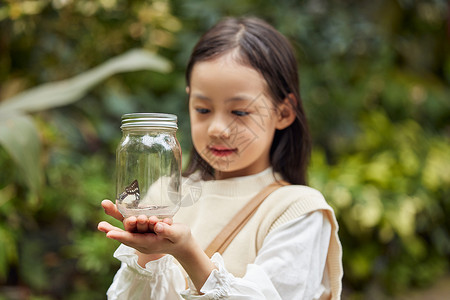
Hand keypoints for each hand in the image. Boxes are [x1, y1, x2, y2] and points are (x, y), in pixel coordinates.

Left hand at [98, 200, 215, 290]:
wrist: (180, 240)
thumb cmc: (180, 238)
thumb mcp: (177, 235)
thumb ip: (167, 230)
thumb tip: (157, 226)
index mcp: (149, 244)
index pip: (133, 240)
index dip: (121, 236)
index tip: (109, 234)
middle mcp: (141, 239)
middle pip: (125, 232)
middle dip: (115, 227)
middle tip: (103, 224)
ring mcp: (140, 232)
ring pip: (125, 224)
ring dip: (116, 214)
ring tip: (105, 205)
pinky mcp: (141, 225)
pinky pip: (129, 218)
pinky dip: (121, 212)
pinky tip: (113, 204)